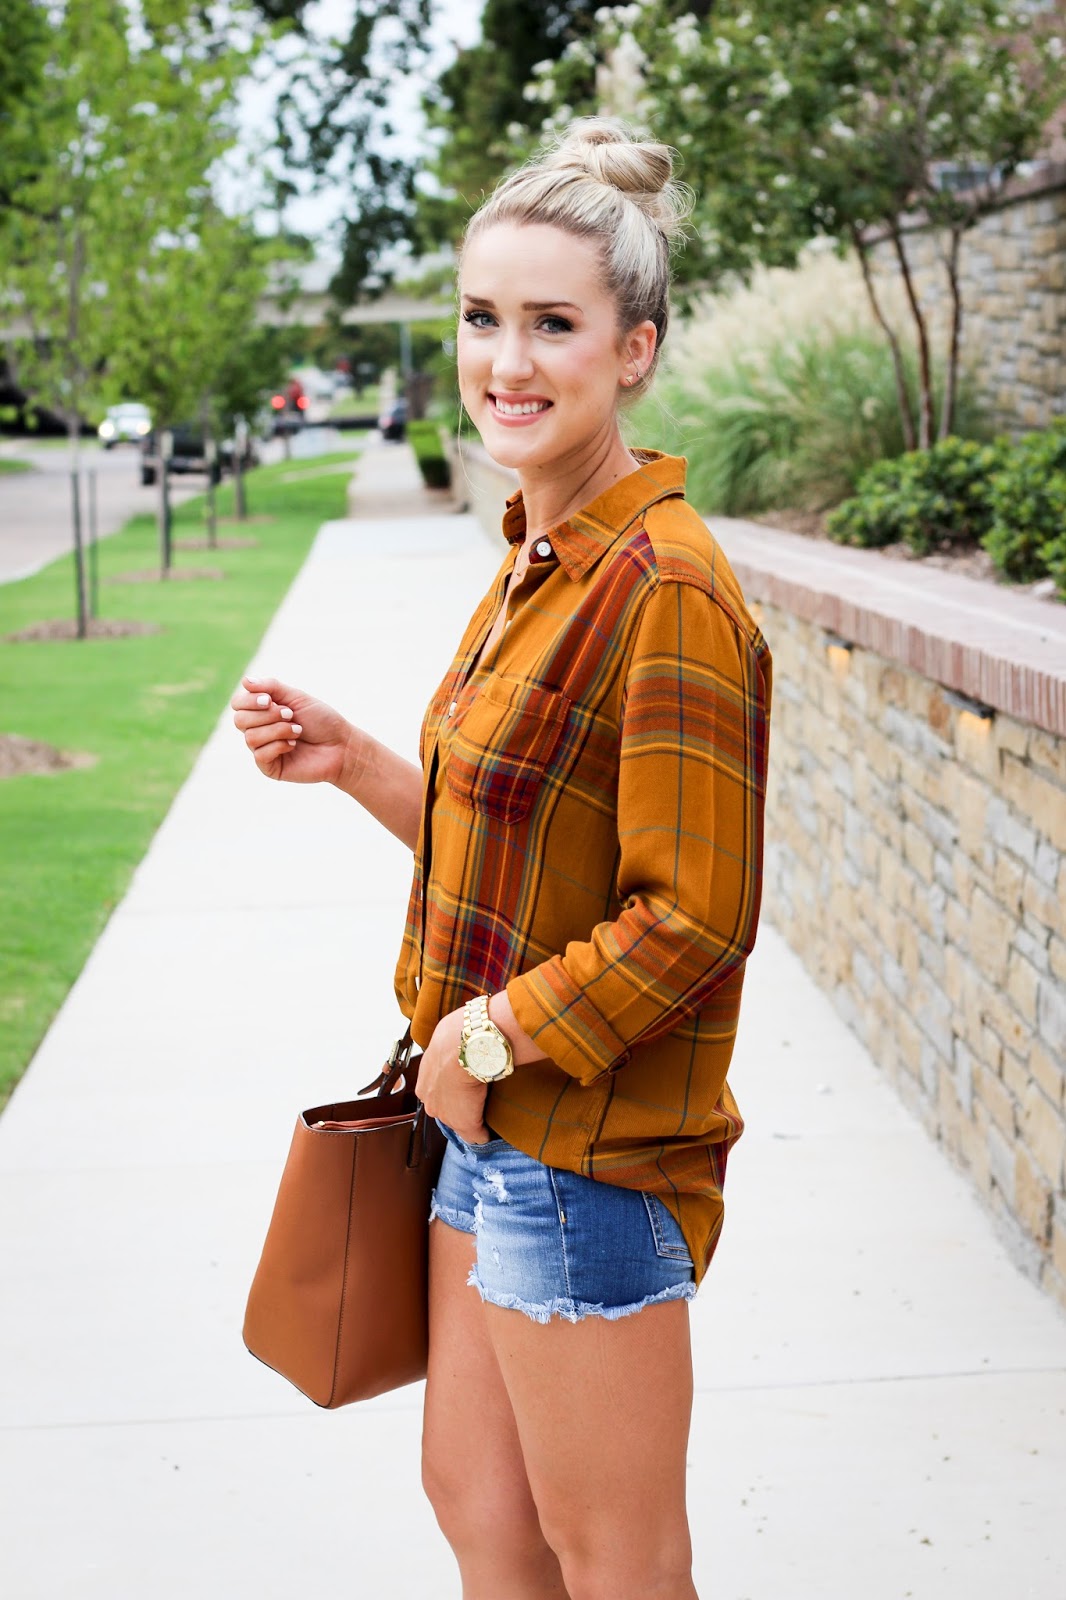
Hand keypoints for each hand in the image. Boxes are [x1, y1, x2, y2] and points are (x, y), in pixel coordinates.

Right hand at [231, 674, 361, 785]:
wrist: (341, 745)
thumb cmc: (321, 720)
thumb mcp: (296, 697)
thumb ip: (271, 687)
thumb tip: (245, 680)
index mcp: (262, 712)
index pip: (238, 704)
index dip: (249, 701)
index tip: (270, 700)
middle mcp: (258, 730)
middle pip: (240, 720)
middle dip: (267, 715)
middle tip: (290, 715)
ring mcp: (263, 749)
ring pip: (250, 738)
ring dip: (277, 730)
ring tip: (297, 730)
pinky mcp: (269, 767)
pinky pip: (260, 755)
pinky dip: (279, 746)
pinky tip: (294, 745)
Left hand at [415, 1007, 490, 1142]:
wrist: (463, 1046)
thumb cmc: (456, 1036)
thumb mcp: (445, 1039)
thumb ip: (449, 1046)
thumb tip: (460, 1037)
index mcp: (423, 1083)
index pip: (437, 1094)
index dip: (452, 1092)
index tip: (464, 1087)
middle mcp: (430, 1101)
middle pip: (446, 1111)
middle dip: (459, 1108)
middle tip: (477, 1099)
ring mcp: (446, 1114)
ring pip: (461, 1122)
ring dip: (473, 1119)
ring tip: (486, 1110)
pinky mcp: (466, 1123)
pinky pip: (477, 1136)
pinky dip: (485, 1134)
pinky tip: (492, 1130)